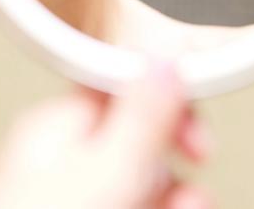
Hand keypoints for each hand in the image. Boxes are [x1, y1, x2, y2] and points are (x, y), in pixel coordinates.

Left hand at [0, 62, 212, 208]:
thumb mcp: (106, 171)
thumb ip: (140, 115)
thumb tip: (164, 59)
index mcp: (55, 126)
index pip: (122, 90)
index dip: (168, 109)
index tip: (198, 140)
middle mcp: (57, 162)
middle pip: (136, 148)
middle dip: (172, 173)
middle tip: (189, 199)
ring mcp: (63, 201)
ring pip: (135, 190)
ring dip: (167, 202)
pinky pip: (121, 206)